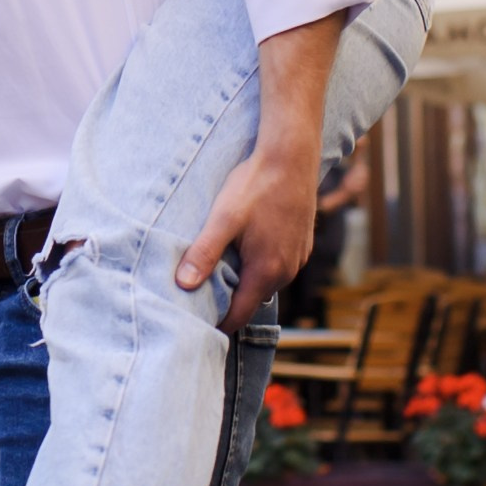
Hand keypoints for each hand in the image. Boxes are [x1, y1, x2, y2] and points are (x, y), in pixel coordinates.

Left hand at [176, 142, 316, 330]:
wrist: (291, 156)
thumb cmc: (255, 185)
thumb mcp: (223, 219)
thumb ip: (203, 253)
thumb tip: (183, 285)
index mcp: (266, 270)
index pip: (240, 315)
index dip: (219, 324)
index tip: (197, 329)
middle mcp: (287, 270)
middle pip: (253, 301)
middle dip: (230, 303)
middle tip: (202, 298)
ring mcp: (298, 258)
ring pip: (266, 283)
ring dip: (246, 282)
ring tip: (220, 273)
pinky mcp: (302, 244)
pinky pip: (278, 266)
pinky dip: (261, 266)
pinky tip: (245, 249)